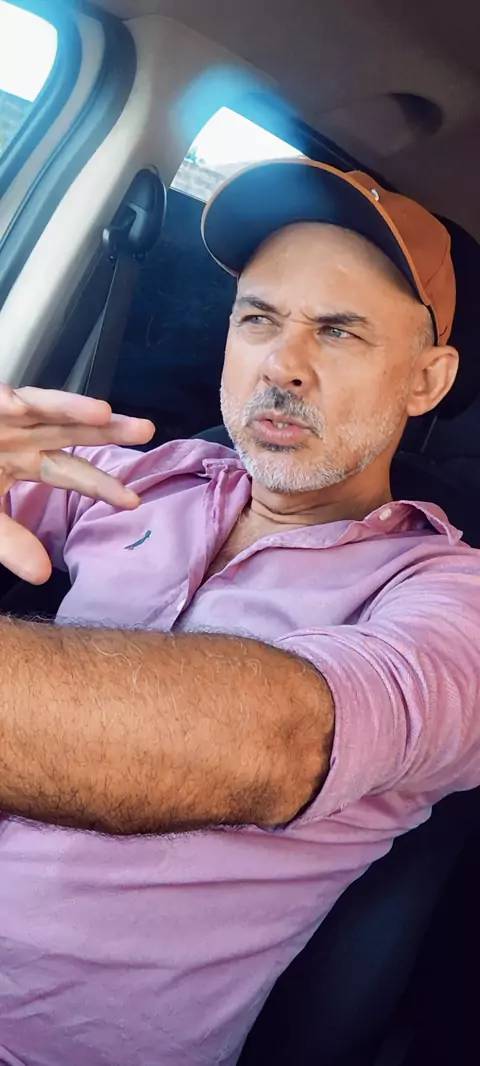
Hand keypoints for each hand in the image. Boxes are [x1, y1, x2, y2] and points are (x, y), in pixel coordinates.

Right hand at [0, 383, 154, 583]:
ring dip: (69, 405)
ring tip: (101, 410)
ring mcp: (0, 414)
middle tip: (146, 430)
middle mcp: (18, 433)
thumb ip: (9, 542)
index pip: (72, 472)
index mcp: (24, 460)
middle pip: (71, 430)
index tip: (133, 502)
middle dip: (107, 429)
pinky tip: (18, 405)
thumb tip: (42, 576)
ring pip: (40, 404)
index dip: (102, 485)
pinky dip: (7, 401)